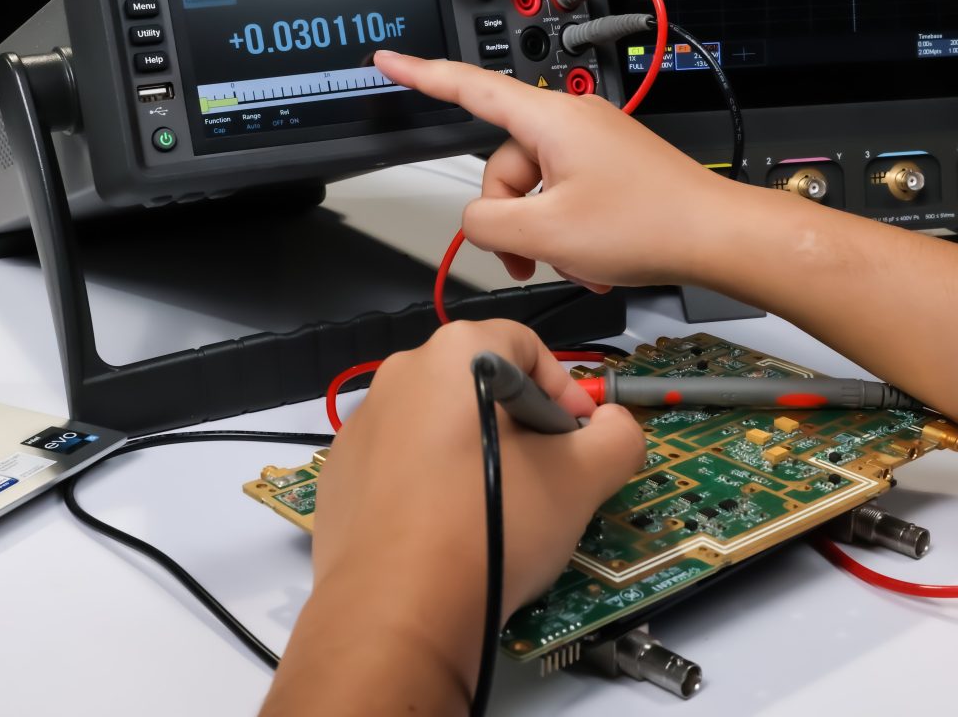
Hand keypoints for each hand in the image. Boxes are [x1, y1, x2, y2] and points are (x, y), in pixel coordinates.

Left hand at [309, 319, 644, 694]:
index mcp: (454, 353)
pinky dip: (429, 488)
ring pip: (439, 428)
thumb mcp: (583, 478)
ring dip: (474, 459)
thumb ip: (617, 436)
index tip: (576, 444)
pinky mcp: (340, 475)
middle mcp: (399, 374)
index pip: (528, 348)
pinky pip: (400, 467)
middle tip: (544, 483)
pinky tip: (447, 534)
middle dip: (520, 429)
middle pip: (481, 386)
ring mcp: (362, 426)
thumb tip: (613, 426)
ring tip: (495, 516)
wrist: (398, 610)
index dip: (564, 393)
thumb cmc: (490, 526)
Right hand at [375, 50, 725, 289]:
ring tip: (576, 261)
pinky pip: (566, 197)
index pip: (470, 88)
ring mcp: (594, 144)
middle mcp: (572, 122)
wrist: (718, 237)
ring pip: (535, 190)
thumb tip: (476, 221)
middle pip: (503, 165)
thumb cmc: (651, 224)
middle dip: (510, 219)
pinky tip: (594, 260)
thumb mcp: (548, 234)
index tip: (392, 61)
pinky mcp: (612, 168)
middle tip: (532, 257)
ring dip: (544, 235)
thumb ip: (487, 224)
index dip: (423, 74)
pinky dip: (570, 233)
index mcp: (550, 120)